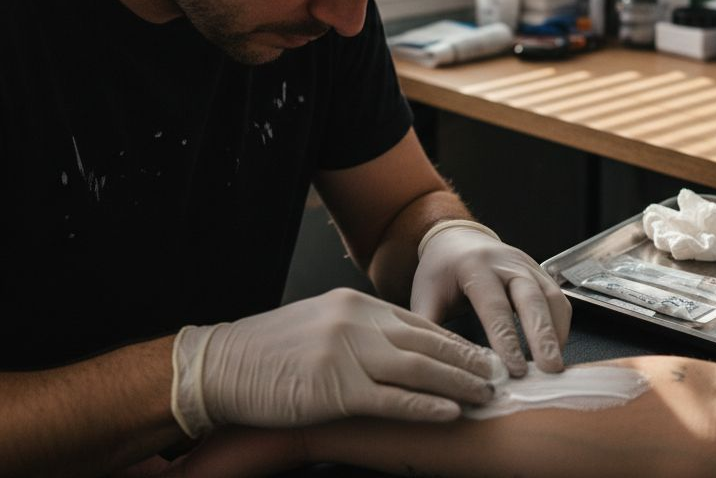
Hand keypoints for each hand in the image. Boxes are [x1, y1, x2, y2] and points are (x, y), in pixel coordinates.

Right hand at [170, 288, 495, 435]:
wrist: (219, 366)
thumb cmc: (264, 352)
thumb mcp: (316, 323)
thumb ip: (355, 330)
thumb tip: (395, 349)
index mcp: (352, 304)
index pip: (416, 322)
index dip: (452, 340)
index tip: (478, 354)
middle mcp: (354, 321)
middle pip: (426, 342)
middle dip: (466, 360)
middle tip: (496, 374)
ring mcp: (346, 353)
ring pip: (418, 368)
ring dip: (458, 382)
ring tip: (485, 395)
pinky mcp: (335, 388)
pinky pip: (392, 399)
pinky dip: (426, 405)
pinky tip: (450, 411)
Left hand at [410, 224, 571, 376]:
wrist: (457, 239)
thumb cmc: (440, 272)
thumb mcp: (425, 296)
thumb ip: (429, 328)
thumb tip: (434, 366)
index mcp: (474, 266)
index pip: (495, 306)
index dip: (506, 340)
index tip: (514, 370)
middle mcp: (506, 262)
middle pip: (532, 298)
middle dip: (543, 336)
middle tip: (550, 370)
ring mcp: (527, 264)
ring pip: (551, 297)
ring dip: (556, 332)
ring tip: (554, 366)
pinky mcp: (540, 272)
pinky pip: (558, 298)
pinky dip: (561, 324)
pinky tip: (555, 349)